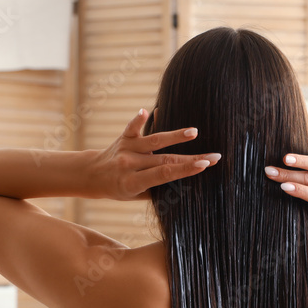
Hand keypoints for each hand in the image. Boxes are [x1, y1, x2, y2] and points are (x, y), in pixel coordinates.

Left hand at [94, 109, 220, 200]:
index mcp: (132, 183)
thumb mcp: (136, 196)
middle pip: (165, 159)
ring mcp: (126, 149)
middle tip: (215, 156)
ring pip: (154, 141)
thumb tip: (185, 179)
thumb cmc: (119, 189)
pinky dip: (139, 120)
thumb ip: (157, 188)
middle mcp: (129, 164)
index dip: (185, 170)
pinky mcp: (124, 137)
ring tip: (194, 132)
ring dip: (175, 136)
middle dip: (192, 158)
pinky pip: (133, 128)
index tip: (204, 165)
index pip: (164, 174)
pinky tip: (147, 111)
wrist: (92, 175)